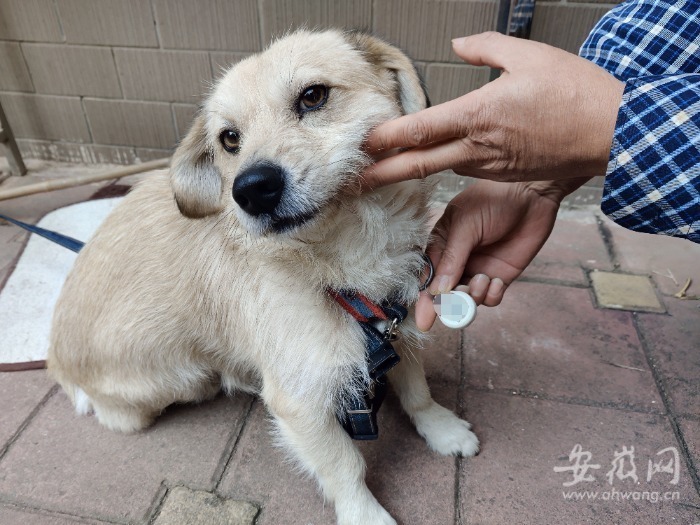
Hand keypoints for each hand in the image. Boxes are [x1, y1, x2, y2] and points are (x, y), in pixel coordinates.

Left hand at [363, 32, 623, 187]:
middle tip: (353, 183)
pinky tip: (438, 157)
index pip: (418, 131)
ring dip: (411, 169)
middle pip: (417, 165)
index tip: (360, 145)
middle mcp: (477, 147)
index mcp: (478, 116)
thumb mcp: (528, 56)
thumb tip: (461, 43)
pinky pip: (466, 167)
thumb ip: (487, 47)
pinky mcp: (502, 174)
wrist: (610, 132)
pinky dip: (445, 163)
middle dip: (381, 175)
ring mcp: (489, 166)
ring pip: (441, 166)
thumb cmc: (573, 93)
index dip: (385, 140)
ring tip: (386, 167)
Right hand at [416, 177, 588, 330]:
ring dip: (474, 297)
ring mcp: (478, 269)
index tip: (424, 320)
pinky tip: (496, 282)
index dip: (425, 299)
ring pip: (467, 299)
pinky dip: (491, 296)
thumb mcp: (466, 225)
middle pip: (445, 294)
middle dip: (450, 304)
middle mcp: (456, 260)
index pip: (427, 276)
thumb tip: (438, 290)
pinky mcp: (500, 276)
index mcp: (441, 244)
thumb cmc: (493, 199)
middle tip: (457, 307)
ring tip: (484, 280)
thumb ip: (452, 258)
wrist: (532, 194)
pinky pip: (490, 298)